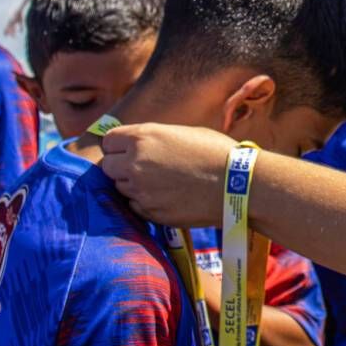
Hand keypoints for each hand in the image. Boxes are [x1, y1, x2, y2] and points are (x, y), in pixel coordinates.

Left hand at [99, 123, 233, 226]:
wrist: (237, 184)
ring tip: (162, 182)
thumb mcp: (183, 133)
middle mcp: (135, 163)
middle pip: (108, 166)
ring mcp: (141, 191)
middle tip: (144, 168)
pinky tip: (168, 196)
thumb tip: (140, 145)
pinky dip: (146, 202)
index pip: (108, 141)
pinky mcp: (151, 212)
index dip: (119, 145)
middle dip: (121, 166)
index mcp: (143, 137)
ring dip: (134, 185)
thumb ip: (154, 139)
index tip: (129, 149)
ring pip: (121, 188)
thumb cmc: (217, 152)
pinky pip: (136, 206)